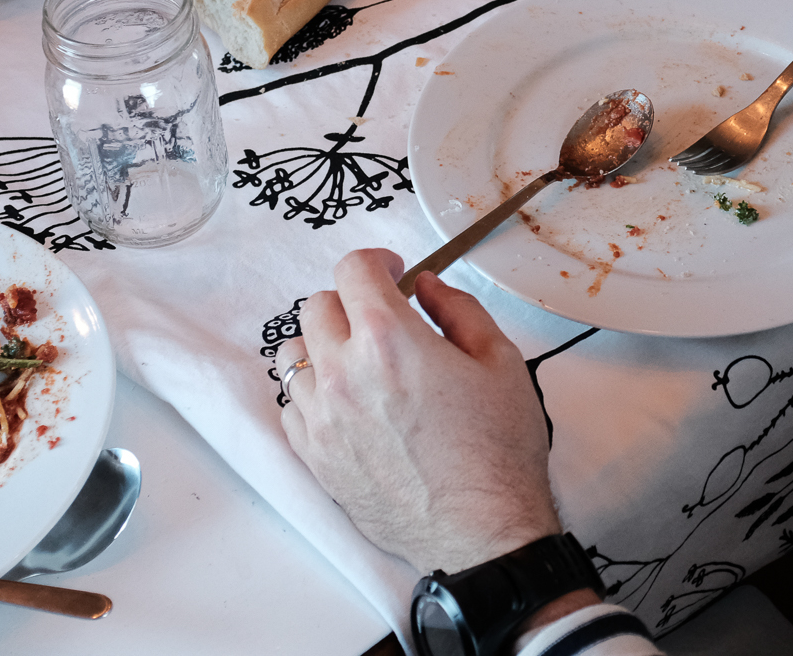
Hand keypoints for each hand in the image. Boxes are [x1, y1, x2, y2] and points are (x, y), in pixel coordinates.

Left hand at [279, 249, 562, 575]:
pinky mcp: (315, 458)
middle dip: (351, 302)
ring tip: (359, 362)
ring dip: (324, 346)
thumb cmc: (497, 452)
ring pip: (294, 355)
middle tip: (382, 319)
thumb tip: (425, 287)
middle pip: (316, 306)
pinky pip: (291, 407)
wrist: (482, 531)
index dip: (376, 261)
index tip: (392, 271)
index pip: (353, 270)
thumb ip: (458, 309)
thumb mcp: (500, 359)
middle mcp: (344, 374)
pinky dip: (314, 395)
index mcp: (390, 340)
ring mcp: (322, 419)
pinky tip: (348, 404)